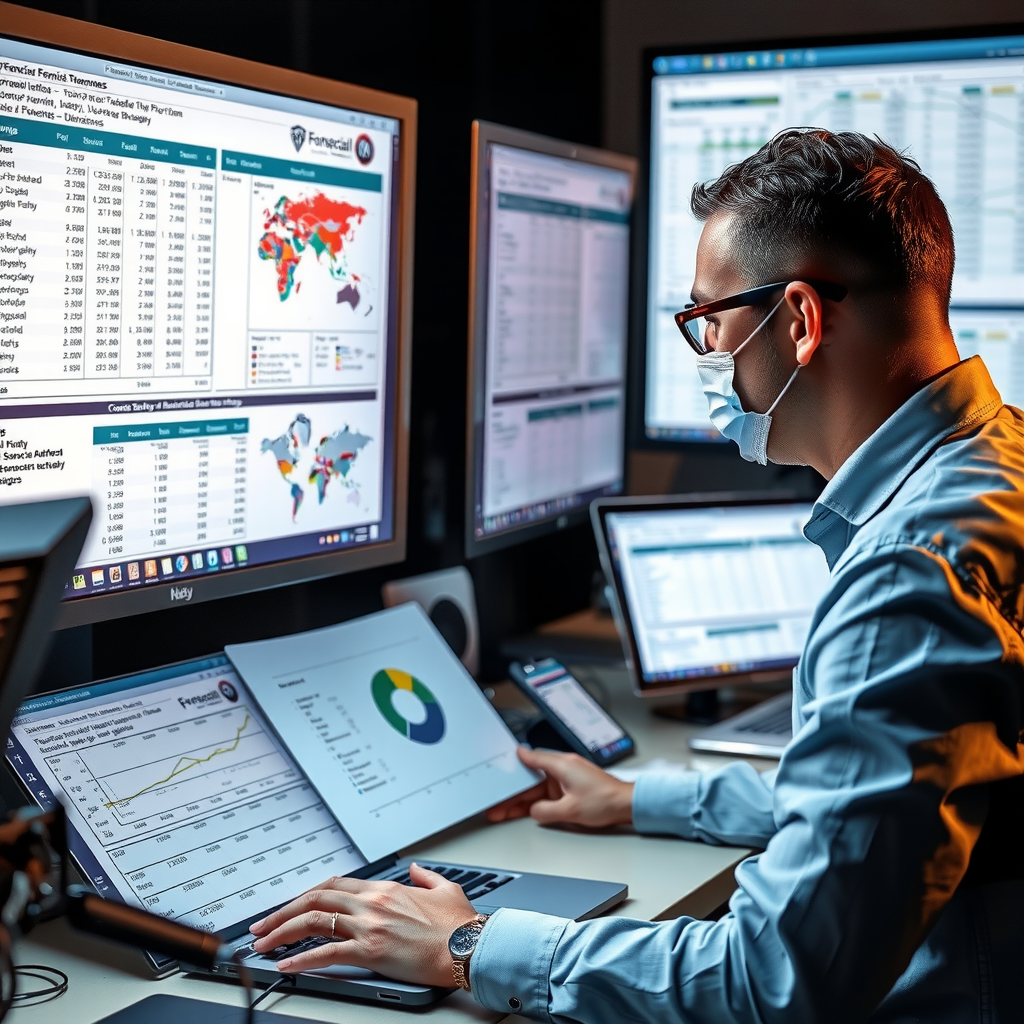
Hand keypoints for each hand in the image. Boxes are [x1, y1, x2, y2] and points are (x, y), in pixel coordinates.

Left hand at [249, 862, 475, 985]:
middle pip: (315, 900)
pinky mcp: (372, 950)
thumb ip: (426, 876)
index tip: (292, 906)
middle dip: (282, 913)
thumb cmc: (459, 924)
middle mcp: (372, 903)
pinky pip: (328, 952)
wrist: (469, 946)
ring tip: (263, 946)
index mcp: (385, 888)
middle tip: (261, 926)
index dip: (308, 895)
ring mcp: (370, 925)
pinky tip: (287, 965)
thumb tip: (416, 869)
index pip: (335, 885)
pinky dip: (302, 959)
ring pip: (314, 922)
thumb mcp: (445, 888)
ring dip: (282, 933)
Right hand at [486, 746, 633, 827]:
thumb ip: (545, 810)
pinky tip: (523, 811)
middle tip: (496, 802)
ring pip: (537, 789)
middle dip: (512, 792)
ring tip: (502, 811)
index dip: (514, 762)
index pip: (531, 759)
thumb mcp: (569, 810)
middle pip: (531, 779)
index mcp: (561, 765)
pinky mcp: (571, 789)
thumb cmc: (605, 801)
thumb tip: (533, 811)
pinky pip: (548, 794)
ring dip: (521, 800)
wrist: (627, 805)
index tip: (500, 764)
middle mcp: (563, 768)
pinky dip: (536, 802)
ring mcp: (567, 779)